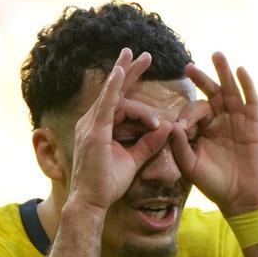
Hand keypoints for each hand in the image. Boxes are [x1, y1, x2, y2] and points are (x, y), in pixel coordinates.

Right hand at [66, 48, 173, 213]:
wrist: (91, 203)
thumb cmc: (107, 185)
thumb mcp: (133, 160)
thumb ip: (148, 143)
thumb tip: (167, 128)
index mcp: (99, 128)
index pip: (117, 101)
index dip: (130, 85)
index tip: (145, 70)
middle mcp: (91, 122)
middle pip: (113, 91)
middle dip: (129, 70)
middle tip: (143, 53)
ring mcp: (90, 126)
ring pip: (115, 97)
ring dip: (128, 75)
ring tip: (144, 58)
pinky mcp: (94, 132)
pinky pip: (105, 105)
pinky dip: (113, 87)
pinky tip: (121, 72)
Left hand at [171, 52, 257, 215]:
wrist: (241, 198)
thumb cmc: (214, 184)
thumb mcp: (191, 166)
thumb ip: (180, 146)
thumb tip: (173, 125)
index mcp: (204, 130)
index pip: (194, 111)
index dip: (187, 116)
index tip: (182, 127)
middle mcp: (221, 121)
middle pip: (211, 93)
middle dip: (202, 79)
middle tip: (189, 67)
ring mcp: (238, 120)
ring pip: (231, 90)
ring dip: (224, 72)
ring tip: (216, 55)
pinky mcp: (254, 123)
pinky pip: (251, 100)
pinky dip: (247, 85)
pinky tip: (240, 70)